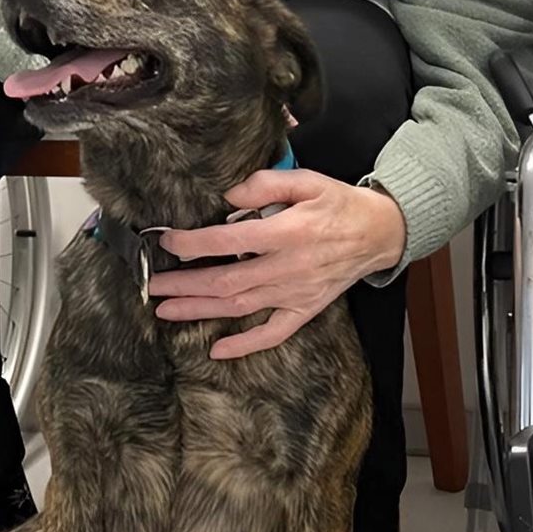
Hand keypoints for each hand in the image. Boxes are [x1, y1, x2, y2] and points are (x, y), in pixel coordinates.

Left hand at [144, 168, 406, 358]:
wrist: (379, 233)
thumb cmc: (338, 203)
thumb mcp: (307, 180)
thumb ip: (266, 184)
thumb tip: (228, 196)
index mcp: (287, 233)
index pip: (230, 240)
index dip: (195, 243)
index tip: (168, 242)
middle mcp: (288, 267)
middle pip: (226, 281)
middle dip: (185, 285)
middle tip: (153, 287)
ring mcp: (295, 293)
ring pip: (239, 307)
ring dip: (200, 310)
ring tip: (166, 311)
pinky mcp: (305, 309)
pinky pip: (273, 333)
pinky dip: (245, 345)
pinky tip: (217, 350)